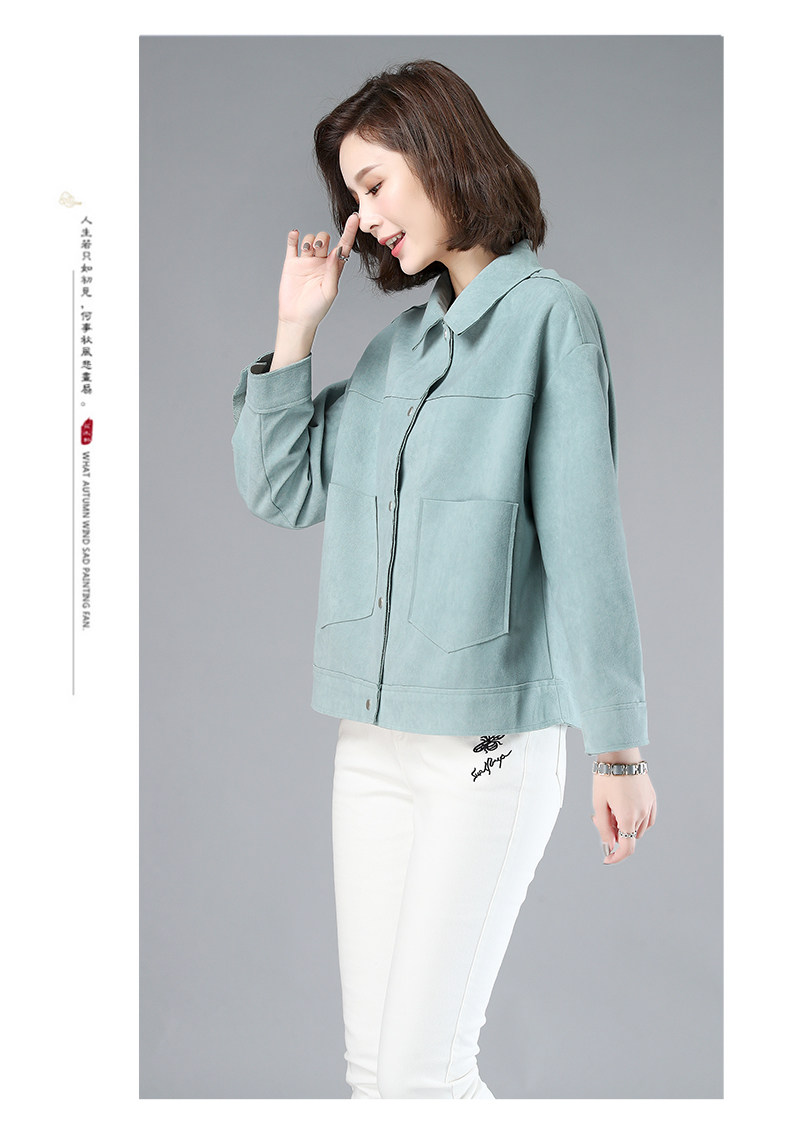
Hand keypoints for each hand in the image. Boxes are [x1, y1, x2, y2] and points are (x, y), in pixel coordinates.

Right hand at [277, 212, 359, 332]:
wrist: (297, 318)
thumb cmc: (317, 309)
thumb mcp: (329, 291)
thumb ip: (333, 271)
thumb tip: (336, 251)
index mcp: (333, 267)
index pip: (343, 245)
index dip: (349, 231)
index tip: (355, 217)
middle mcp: (320, 262)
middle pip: (324, 238)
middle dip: (322, 239)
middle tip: (319, 249)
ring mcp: (306, 261)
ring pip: (310, 239)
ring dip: (310, 241)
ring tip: (307, 251)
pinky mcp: (291, 263)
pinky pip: (292, 245)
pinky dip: (294, 237)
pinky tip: (295, 234)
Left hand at [591, 756, 656, 864]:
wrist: (620, 755)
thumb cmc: (607, 777)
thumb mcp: (599, 803)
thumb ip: (603, 827)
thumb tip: (609, 843)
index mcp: (628, 817)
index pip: (627, 848)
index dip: (616, 857)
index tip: (607, 859)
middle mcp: (642, 813)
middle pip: (630, 836)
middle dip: (616, 833)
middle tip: (603, 818)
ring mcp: (649, 805)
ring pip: (639, 828)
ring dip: (627, 826)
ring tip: (613, 808)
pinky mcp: (652, 797)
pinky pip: (648, 818)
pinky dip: (638, 820)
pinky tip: (626, 809)